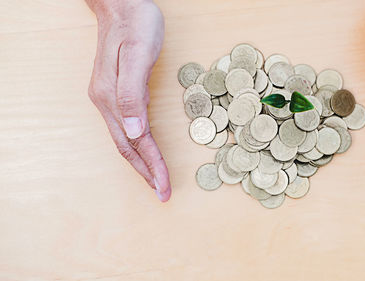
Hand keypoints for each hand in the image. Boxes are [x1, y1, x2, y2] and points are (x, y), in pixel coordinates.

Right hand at [86, 0, 170, 200]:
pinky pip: (125, 127)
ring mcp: (107, 98)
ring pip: (124, 140)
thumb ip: (132, 93)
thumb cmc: (135, 23)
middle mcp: (105, 102)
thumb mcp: (138, 54)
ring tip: (155, 179)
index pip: (135, 142)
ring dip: (141, 162)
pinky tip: (145, 151)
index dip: (152, 166)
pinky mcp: (113, 92)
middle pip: (126, 147)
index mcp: (111, 97)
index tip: (164, 187)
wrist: (121, 2)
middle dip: (146, 172)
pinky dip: (137, 145)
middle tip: (162, 193)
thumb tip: (133, 133)